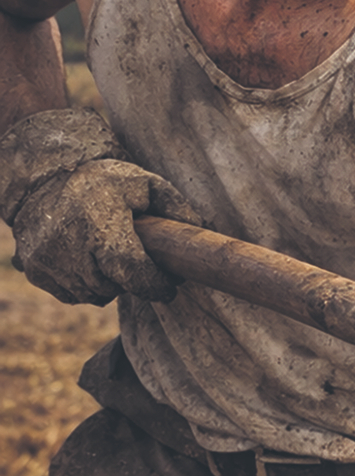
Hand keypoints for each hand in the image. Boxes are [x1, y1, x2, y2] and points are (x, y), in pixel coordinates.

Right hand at [0, 108, 199, 305]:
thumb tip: (198, 232)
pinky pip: (71, 294)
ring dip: (109, 284)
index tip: (170, 288)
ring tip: (113, 257)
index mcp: (100, 224)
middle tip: (141, 264)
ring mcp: (48, 261)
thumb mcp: (144, 183)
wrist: (45, 182)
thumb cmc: (103, 182)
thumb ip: (174, 206)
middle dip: (132, 281)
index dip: (154, 284)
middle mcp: (69, 246)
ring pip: (92, 294)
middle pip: (112, 286)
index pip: (130, 269)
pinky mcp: (35, 271)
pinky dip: (87, 285)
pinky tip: (91, 262)